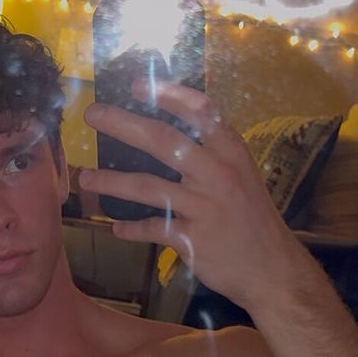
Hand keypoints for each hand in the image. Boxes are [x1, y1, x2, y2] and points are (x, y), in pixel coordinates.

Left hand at [80, 81, 306, 313]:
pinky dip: (132, 229)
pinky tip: (116, 228)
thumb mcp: (242, 177)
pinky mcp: (193, 240)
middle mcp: (218, 174)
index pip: (200, 112)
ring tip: (85, 180)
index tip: (136, 85)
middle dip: (123, 125)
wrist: (272, 271)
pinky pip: (153, 229)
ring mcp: (204, 208)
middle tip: (92, 115)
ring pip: (148, 188)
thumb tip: (169, 135)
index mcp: (232, 152)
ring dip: (112, 182)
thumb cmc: (252, 220)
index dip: (168, 95)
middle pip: (163, 141)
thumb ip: (211, 156)